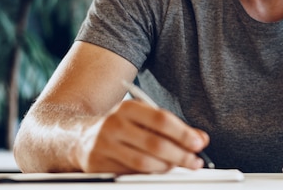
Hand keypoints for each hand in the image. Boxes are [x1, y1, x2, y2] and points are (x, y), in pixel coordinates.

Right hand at [74, 100, 209, 173]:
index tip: (199, 143)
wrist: (82, 137)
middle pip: (154, 144)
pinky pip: (131, 173)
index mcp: (128, 108)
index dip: (182, 133)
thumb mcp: (145, 119)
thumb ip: (174, 128)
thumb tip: (200, 139)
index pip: (161, 120)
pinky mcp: (98, 165)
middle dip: (179, 155)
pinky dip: (149, 174)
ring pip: (143, 162)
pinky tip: (159, 170)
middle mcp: (114, 125)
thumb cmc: (123, 127)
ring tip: (178, 166)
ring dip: (166, 167)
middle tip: (195, 162)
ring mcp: (104, 146)